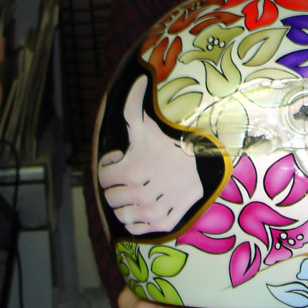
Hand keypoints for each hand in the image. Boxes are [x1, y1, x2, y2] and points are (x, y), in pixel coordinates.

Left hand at [98, 75, 203, 234]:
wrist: (205, 165)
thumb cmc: (170, 144)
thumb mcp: (147, 125)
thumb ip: (133, 104)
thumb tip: (137, 78)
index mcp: (129, 171)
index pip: (103, 179)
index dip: (111, 167)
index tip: (122, 160)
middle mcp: (139, 193)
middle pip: (111, 198)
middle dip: (118, 185)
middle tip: (132, 175)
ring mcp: (151, 210)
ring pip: (121, 215)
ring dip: (126, 203)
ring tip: (139, 189)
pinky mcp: (163, 224)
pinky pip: (136, 229)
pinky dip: (137, 220)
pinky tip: (146, 204)